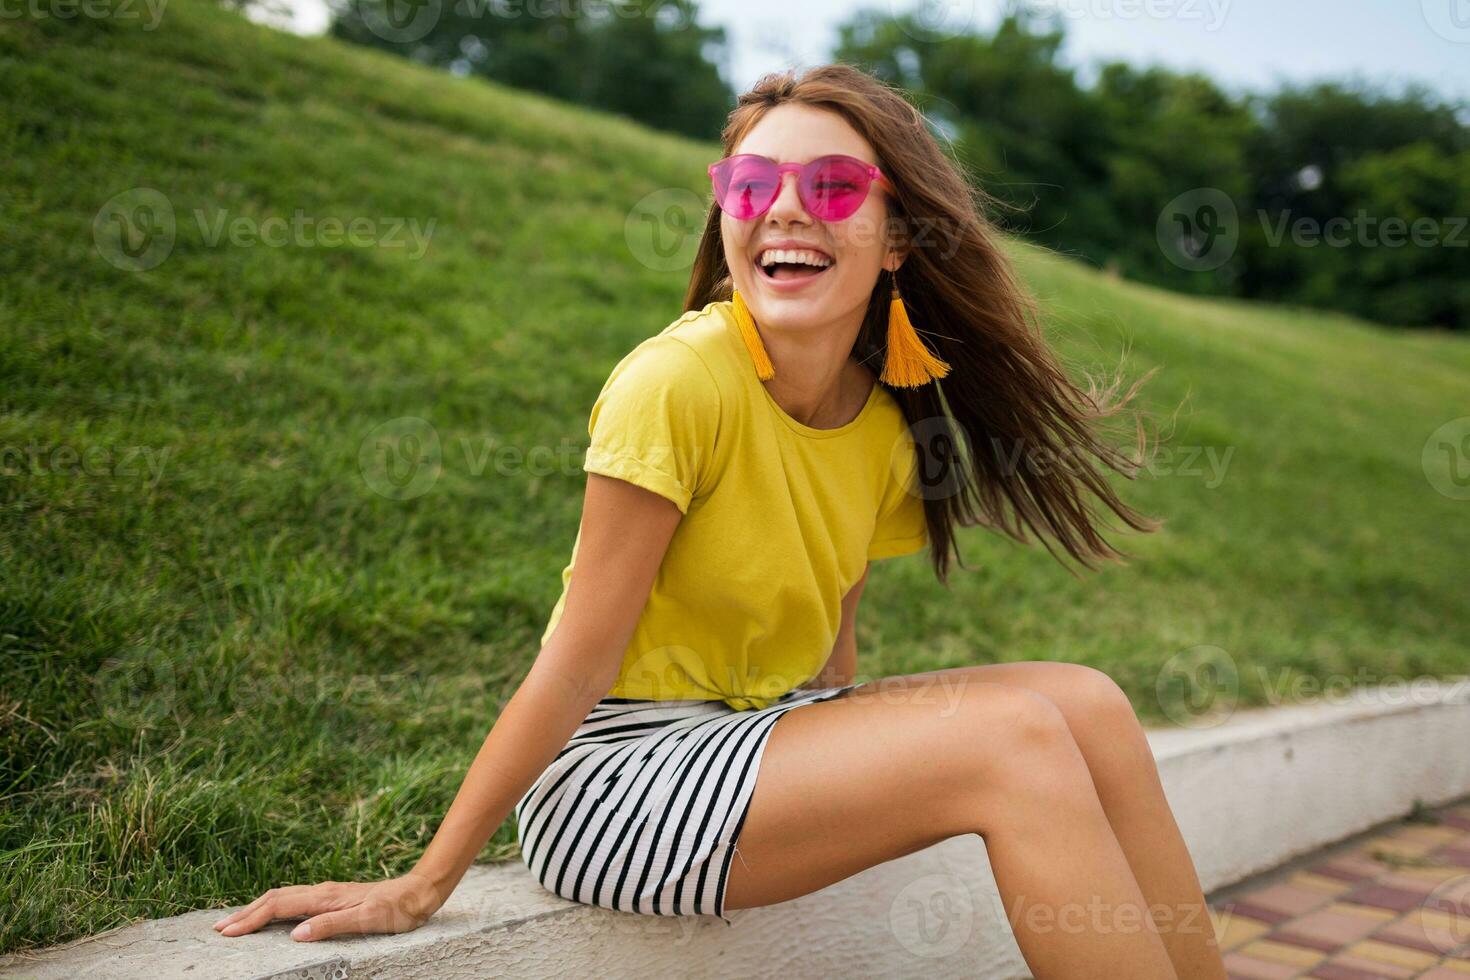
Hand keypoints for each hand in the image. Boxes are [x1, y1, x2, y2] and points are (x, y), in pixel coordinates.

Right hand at [212, 871, 446, 941]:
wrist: (418, 892)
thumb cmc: (396, 909)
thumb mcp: (367, 919)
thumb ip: (331, 925)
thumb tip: (296, 934)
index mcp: (325, 896)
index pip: (278, 906)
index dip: (250, 919)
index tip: (227, 932)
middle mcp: (322, 891)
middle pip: (274, 898)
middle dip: (245, 913)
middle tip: (220, 930)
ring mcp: (327, 892)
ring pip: (283, 897)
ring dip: (257, 909)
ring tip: (237, 922)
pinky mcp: (333, 897)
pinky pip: (295, 900)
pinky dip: (274, 907)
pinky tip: (272, 916)